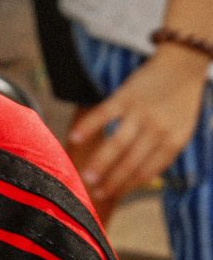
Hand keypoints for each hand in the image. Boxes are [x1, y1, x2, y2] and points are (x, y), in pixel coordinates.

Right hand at [67, 45, 207, 200]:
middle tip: (93, 194)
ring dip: (101, 163)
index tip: (110, 195)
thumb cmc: (180, 100)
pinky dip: (89, 126)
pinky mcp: (126, 96)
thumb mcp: (182, 129)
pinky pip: (104, 114)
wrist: (183, 64)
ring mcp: (141, 113)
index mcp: (175, 142)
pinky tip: (75, 137)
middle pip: (131, 162)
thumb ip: (163, 149)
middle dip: (112, 181)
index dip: (127, 185)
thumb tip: (139, 174)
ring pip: (118, 144)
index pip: (147, 171)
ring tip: (86, 177)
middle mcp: (159, 130)